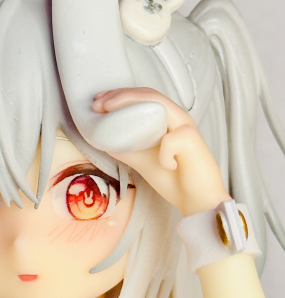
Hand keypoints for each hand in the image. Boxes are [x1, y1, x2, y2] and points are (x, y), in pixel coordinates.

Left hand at [92, 88, 229, 216]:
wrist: (198, 202)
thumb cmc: (174, 180)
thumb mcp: (142, 161)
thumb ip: (126, 149)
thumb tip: (103, 141)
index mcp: (168, 120)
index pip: (144, 97)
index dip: (120, 95)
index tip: (98, 101)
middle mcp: (179, 119)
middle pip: (149, 95)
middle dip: (120, 95)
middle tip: (98, 104)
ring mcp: (186, 128)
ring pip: (159, 104)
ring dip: (130, 104)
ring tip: (109, 113)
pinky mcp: (192, 141)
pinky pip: (168, 141)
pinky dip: (161, 154)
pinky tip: (165, 165)